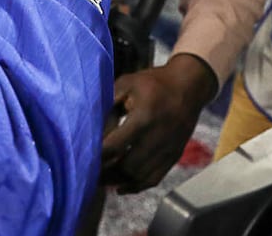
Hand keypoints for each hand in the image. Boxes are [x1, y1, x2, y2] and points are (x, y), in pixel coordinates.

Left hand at [100, 54, 216, 193]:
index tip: (82, 156)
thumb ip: (108, 104)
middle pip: (127, 166)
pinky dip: (136, 186)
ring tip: (100, 179)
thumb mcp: (128, 83)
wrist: (189, 86)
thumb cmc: (153, 83)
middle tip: (87, 172)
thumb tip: (91, 128)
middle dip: (105, 172)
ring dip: (118, 181)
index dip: (97, 155)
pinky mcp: (174, 156)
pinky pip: (154, 179)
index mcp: (144, 117)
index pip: (115, 145)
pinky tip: (120, 188)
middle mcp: (158, 137)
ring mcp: (168, 149)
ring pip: (139, 176)